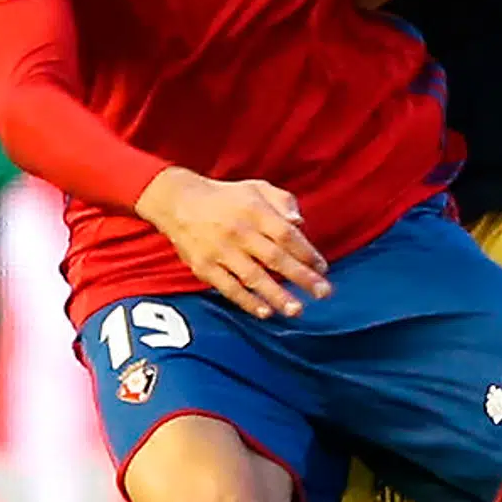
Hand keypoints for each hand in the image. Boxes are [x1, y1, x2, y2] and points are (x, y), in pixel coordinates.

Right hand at [134, 166, 330, 319]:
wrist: (178, 202)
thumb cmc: (226, 198)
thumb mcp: (256, 188)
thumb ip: (282, 201)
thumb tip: (301, 223)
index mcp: (254, 211)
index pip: (287, 234)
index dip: (307, 253)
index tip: (323, 269)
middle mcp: (239, 231)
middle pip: (275, 258)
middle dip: (301, 277)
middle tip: (322, 293)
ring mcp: (220, 251)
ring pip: (253, 276)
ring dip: (276, 295)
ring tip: (297, 310)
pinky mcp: (204, 267)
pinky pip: (228, 288)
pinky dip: (246, 301)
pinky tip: (264, 312)